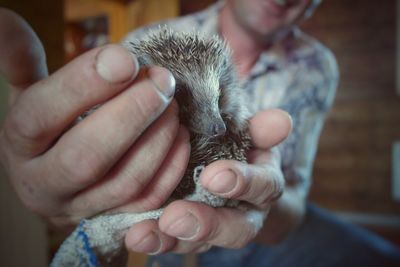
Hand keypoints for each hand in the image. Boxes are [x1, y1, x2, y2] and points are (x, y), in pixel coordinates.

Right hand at [0, 9, 188, 228]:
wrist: (52, 175)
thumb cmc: (48, 129)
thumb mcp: (30, 94)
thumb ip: (23, 61)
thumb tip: (5, 18)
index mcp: (19, 145)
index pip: (41, 115)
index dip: (83, 84)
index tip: (125, 58)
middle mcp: (43, 183)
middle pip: (87, 156)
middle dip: (132, 114)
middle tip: (161, 80)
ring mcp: (80, 207)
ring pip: (124, 182)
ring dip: (157, 139)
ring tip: (172, 105)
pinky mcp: (112, 217)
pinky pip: (148, 199)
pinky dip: (171, 166)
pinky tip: (179, 135)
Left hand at [124, 109, 291, 253]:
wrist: (227, 167)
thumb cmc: (238, 145)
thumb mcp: (252, 133)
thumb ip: (263, 129)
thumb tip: (280, 121)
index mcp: (263, 184)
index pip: (263, 187)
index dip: (243, 183)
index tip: (214, 177)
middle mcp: (244, 211)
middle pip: (236, 228)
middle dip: (207, 225)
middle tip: (175, 219)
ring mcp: (216, 225)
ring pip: (201, 242)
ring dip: (173, 240)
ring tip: (143, 235)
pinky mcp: (190, 233)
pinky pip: (176, 242)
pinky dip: (155, 241)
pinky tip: (134, 235)